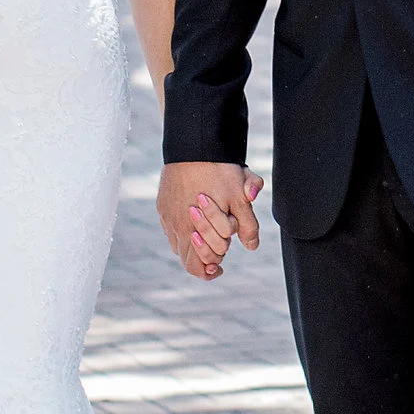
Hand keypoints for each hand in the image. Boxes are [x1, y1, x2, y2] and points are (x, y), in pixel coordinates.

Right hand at [158, 161, 263, 281]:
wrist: (194, 145)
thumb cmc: (219, 171)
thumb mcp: (240, 198)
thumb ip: (248, 226)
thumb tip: (251, 247)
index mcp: (193, 230)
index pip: (197, 267)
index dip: (212, 269)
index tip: (220, 267)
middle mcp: (177, 227)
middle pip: (187, 260)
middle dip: (204, 258)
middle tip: (219, 250)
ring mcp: (167, 216)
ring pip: (178, 245)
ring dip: (194, 245)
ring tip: (209, 235)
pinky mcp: (162, 206)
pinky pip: (171, 229)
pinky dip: (183, 231)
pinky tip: (196, 220)